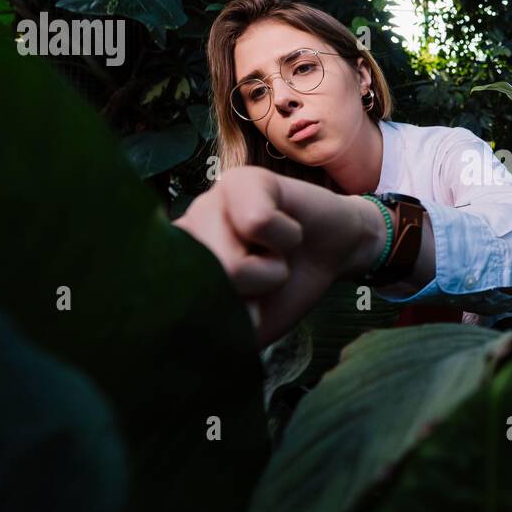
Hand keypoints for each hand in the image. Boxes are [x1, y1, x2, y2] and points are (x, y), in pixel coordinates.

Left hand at [172, 166, 384, 345]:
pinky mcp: (242, 180)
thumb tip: (197, 322)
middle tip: (265, 278)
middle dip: (251, 295)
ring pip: (229, 263)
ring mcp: (208, 203)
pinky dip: (286, 238)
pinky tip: (288, 230)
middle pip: (208, 290)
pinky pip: (258, 223)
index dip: (224, 319)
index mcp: (176, 268)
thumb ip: (215, 332)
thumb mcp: (248, 325)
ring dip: (271, 271)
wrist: (335, 254)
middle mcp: (184, 233)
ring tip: (276, 255)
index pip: (176, 307)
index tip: (249, 305)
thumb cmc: (287, 289)